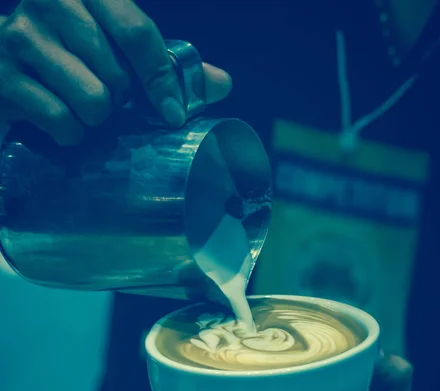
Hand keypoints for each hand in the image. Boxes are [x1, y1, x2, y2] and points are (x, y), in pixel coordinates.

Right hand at [0, 0, 230, 144]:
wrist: (7, 68)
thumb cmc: (72, 56)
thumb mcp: (120, 50)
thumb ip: (169, 65)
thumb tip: (223, 84)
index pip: (138, 34)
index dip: (162, 80)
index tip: (174, 114)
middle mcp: (49, 2)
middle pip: (116, 76)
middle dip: (118, 98)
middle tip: (104, 94)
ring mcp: (20, 38)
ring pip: (92, 101)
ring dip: (94, 117)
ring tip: (80, 105)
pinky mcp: (3, 78)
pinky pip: (62, 122)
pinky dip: (69, 133)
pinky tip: (58, 119)